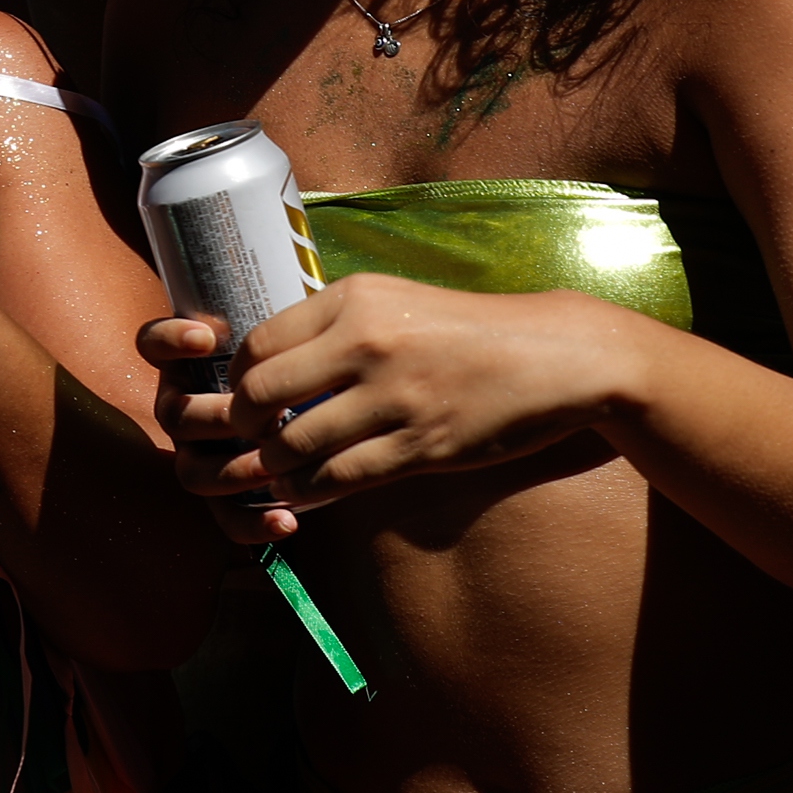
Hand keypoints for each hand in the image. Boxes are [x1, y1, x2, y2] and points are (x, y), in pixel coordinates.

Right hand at [137, 315, 299, 545]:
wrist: (334, 410)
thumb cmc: (309, 365)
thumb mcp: (292, 340)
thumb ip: (277, 328)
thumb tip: (266, 310)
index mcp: (189, 367)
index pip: (153, 344)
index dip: (169, 341)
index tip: (207, 338)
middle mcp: (187, 411)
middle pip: (175, 417)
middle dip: (213, 418)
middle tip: (248, 417)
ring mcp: (204, 458)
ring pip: (192, 473)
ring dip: (230, 471)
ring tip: (269, 468)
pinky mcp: (229, 500)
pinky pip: (226, 519)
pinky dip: (252, 523)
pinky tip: (289, 520)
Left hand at [211, 272, 641, 508]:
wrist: (555, 356)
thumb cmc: (467, 330)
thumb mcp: (397, 302)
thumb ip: (335, 325)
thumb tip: (268, 361)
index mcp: (355, 299)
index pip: (258, 345)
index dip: (238, 382)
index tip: (245, 400)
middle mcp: (367, 342)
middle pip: (261, 394)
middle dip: (245, 426)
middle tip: (252, 439)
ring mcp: (394, 397)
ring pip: (295, 444)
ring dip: (273, 465)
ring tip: (275, 469)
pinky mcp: (421, 446)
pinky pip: (340, 478)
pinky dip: (310, 491)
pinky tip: (305, 492)